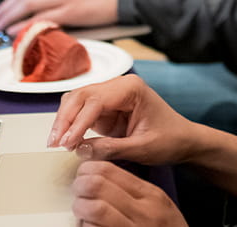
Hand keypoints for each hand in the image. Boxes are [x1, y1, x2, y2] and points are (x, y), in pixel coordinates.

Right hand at [49, 75, 199, 164]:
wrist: (182, 140)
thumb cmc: (169, 140)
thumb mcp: (143, 148)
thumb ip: (111, 149)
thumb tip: (80, 149)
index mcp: (131, 88)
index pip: (95, 101)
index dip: (77, 123)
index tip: (66, 143)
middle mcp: (118, 85)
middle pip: (80, 96)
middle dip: (64, 119)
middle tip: (54, 144)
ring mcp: (110, 95)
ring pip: (75, 100)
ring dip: (63, 121)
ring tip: (56, 144)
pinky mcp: (104, 108)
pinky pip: (80, 111)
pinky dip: (70, 124)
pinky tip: (65, 140)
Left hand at [72, 161, 185, 226]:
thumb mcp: (159, 206)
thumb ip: (134, 191)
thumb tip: (100, 177)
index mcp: (151, 195)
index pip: (110, 170)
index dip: (88, 169)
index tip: (83, 174)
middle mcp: (144, 212)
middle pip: (98, 184)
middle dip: (80, 186)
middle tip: (77, 191)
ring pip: (94, 208)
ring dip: (81, 207)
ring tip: (81, 210)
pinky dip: (85, 226)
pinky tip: (87, 226)